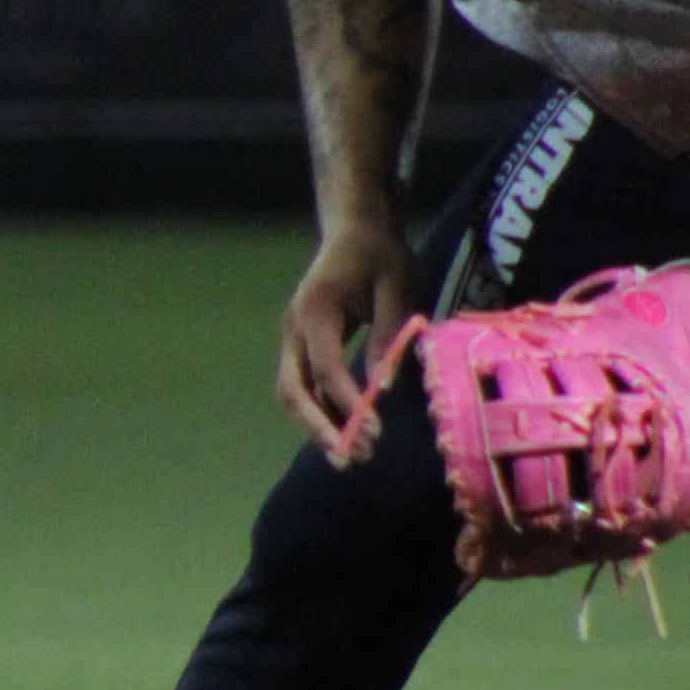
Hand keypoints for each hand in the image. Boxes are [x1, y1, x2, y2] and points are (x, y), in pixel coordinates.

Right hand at [278, 225, 423, 460]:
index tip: (375, 430)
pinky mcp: (302, 344)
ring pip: (294, 392)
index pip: (325, 367)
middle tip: (349, 459)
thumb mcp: (396, 288)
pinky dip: (321, 411)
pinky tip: (345, 431)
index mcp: (316, 310)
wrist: (356, 230)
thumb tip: (383, 387)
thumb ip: (388, 336)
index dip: (348, 402)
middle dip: (317, 428)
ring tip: (349, 456)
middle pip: (293, 389)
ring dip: (317, 426)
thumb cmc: (380, 255)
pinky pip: (304, 385)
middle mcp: (294, 327)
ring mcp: (294, 337)